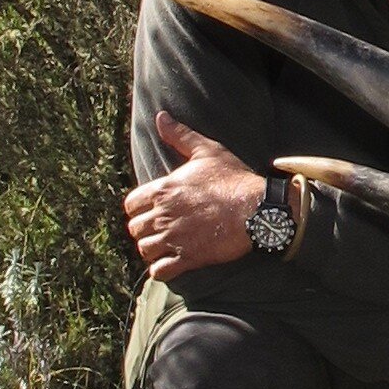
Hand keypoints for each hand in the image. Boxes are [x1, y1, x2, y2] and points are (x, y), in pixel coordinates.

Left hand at [122, 113, 264, 276]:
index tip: (150, 209)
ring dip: (152, 249)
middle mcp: (164, 215)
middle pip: (135, 229)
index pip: (130, 205)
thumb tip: (160, 116)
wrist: (257, 209)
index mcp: (163, 190)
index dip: (138, 208)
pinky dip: (161, 269)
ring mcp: (175, 238)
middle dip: (144, 229)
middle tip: (158, 228)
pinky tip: (171, 263)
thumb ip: (179, 135)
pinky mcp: (188, 258)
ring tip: (164, 246)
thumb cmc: (233, 179)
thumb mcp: (207, 151)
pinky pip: (160, 271)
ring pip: (144, 250)